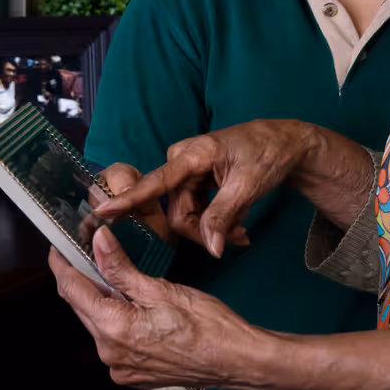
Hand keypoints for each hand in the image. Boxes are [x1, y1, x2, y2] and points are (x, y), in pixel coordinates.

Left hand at [51, 227, 273, 389]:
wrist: (236, 360)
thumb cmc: (207, 324)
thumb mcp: (161, 289)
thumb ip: (121, 268)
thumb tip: (98, 241)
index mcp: (112, 329)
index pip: (71, 291)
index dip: (61, 265)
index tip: (57, 247)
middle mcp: (109, 354)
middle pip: (82, 309)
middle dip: (83, 281)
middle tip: (88, 254)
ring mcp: (120, 369)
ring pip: (97, 326)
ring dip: (101, 302)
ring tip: (116, 279)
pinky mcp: (132, 375)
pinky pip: (113, 343)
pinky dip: (116, 322)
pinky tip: (132, 308)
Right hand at [95, 120, 319, 256]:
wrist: (287, 142)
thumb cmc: (268, 153)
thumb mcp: (249, 185)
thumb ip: (224, 216)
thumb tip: (211, 247)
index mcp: (194, 154)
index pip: (156, 181)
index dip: (129, 199)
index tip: (103, 211)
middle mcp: (184, 161)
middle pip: (177, 211)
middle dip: (203, 231)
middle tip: (236, 239)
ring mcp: (189, 172)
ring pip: (186, 215)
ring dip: (213, 230)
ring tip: (242, 234)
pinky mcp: (197, 180)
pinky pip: (196, 210)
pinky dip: (215, 222)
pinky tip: (238, 227)